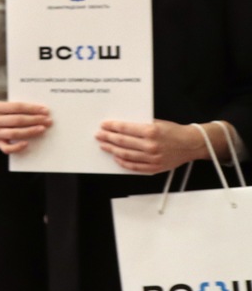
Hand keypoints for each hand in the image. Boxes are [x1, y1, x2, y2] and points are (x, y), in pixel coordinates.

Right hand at [0, 101, 51, 153]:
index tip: (45, 111)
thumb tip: (41, 111)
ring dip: (30, 131)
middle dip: (35, 120)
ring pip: (14, 133)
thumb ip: (20, 108)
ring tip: (42, 129)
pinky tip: (27, 143)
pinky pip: (7, 148)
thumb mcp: (7, 108)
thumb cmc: (4, 114)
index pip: (17, 107)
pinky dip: (17, 147)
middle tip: (47, 120)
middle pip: (17, 120)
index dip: (32, 109)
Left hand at [96, 119, 214, 173]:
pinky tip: (116, 157)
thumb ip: (140, 125)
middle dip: (108, 137)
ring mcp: (152, 158)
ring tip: (103, 145)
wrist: (191, 144)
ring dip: (112, 149)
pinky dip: (123, 162)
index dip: (112, 127)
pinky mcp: (154, 167)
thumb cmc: (175, 132)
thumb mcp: (158, 122)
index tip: (104, 125)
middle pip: (122, 142)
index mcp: (151, 131)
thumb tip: (122, 126)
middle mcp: (150, 145)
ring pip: (126, 154)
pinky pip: (134, 166)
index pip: (125, 128)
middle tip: (99, 135)